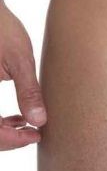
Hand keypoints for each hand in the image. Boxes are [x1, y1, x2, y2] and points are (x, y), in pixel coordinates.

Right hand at [0, 3, 46, 148]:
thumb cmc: (3, 29)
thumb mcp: (20, 60)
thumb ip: (28, 92)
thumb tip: (40, 120)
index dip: (14, 141)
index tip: (36, 135)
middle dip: (9, 139)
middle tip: (35, 134)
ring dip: (3, 132)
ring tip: (29, 126)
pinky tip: (18, 117)